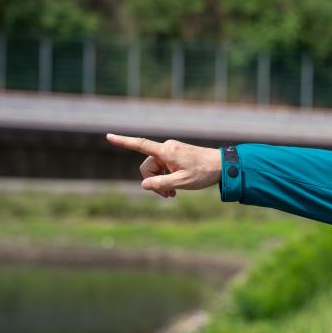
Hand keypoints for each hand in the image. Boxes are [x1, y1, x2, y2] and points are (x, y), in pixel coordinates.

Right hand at [106, 134, 222, 197]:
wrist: (222, 165)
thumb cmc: (203, 173)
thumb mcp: (181, 182)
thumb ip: (160, 184)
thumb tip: (144, 185)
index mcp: (166, 151)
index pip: (140, 145)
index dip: (123, 142)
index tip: (108, 136)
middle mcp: (167, 148)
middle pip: (148, 166)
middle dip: (153, 182)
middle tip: (167, 196)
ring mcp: (172, 151)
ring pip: (156, 169)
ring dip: (160, 182)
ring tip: (173, 194)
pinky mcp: (177, 155)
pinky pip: (164, 167)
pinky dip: (166, 178)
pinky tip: (175, 188)